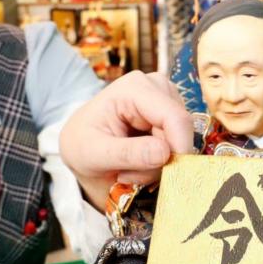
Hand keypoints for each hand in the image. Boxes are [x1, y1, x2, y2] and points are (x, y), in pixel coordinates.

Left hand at [60, 71, 193, 208]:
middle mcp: (156, 87)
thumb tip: (165, 153)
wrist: (80, 147)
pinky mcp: (171, 117)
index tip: (169, 176)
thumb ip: (127, 153)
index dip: (179, 147)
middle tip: (128, 174)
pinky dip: (160, 163)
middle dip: (160, 161)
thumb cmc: (82, 145)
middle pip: (180, 131)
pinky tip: (138, 164)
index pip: (173, 116)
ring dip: (158, 165)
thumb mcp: (94, 153)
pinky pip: (179, 147)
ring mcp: (166, 101)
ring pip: (181, 142)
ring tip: (128, 168)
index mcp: (134, 88)